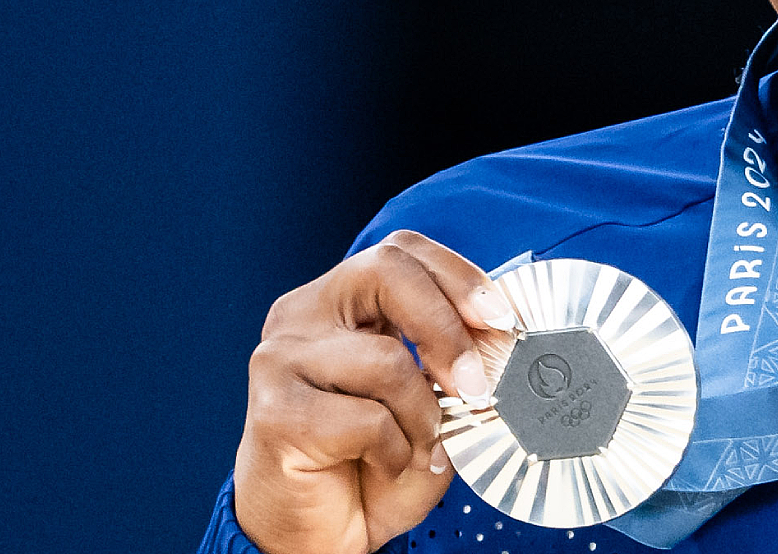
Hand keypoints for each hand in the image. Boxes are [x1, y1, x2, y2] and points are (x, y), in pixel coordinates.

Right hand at [232, 230, 518, 553]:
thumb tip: (502, 342)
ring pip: (386, 358)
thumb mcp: (426, 404)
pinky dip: (394, 450)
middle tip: (478, 384)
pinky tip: (382, 464)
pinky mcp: (275, 412)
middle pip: (387, 271)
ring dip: (422, 415)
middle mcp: (301, 317)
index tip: (499, 319)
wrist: (316, 536)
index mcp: (337, 303)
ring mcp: (280, 360)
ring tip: (416, 447)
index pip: (401, 251)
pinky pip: (366, 419)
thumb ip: (453, 364)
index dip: (459, 276)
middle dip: (449, 328)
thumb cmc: (368, 466)